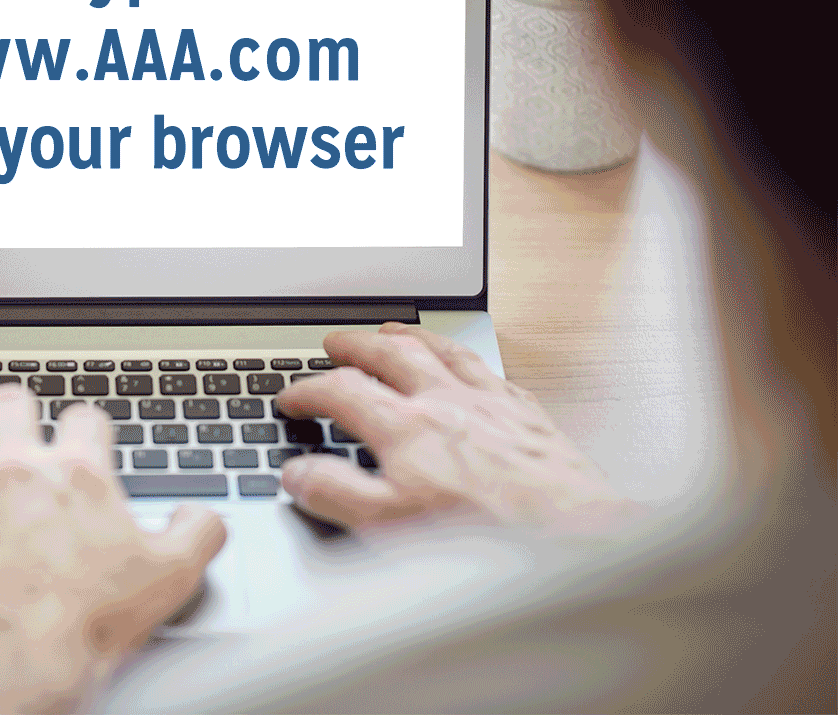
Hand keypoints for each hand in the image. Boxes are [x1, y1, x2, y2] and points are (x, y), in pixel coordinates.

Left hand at [0, 385, 225, 714]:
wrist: (13, 667)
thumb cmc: (85, 624)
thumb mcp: (171, 578)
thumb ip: (197, 533)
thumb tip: (202, 515)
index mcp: (75, 474)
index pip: (84, 418)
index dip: (87, 426)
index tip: (85, 438)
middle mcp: (12, 470)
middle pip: (8, 404)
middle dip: (13, 408)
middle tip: (14, 420)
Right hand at [275, 323, 634, 532]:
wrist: (578, 536)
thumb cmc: (491, 537)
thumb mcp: (392, 528)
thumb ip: (338, 494)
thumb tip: (298, 473)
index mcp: (407, 428)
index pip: (342, 392)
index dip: (307, 390)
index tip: (291, 398)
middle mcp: (447, 402)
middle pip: (390, 356)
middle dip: (356, 346)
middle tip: (334, 342)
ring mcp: (491, 403)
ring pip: (442, 351)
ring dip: (409, 337)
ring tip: (391, 331)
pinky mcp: (528, 414)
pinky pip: (489, 370)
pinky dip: (466, 359)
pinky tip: (467, 365)